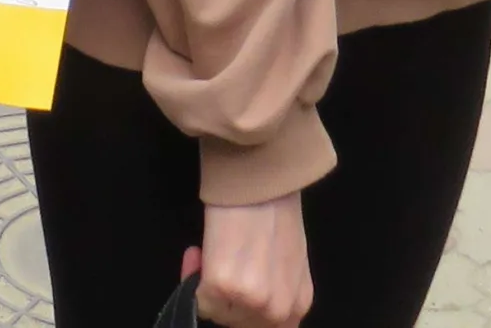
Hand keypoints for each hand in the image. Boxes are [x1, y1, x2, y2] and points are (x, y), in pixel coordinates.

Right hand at [189, 195, 311, 327]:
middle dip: (224, 297)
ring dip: (207, 285)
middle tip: (220, 263)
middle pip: (237, 323)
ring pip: (217, 313)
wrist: (260, 176)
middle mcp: (279, 310)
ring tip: (212, 252)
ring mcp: (252, 300)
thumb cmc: (273, 207)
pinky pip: (198, 298)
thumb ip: (277, 289)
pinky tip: (200, 250)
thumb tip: (247, 300)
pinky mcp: (224, 285)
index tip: (233, 288)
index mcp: (298, 304)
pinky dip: (193, 275)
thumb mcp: (289, 260)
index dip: (241, 307)